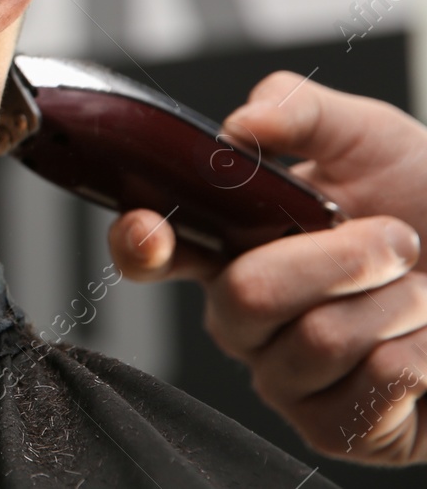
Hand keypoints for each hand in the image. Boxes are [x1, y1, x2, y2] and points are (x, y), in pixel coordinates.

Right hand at [107, 70, 426, 463]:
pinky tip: (423, 341)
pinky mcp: (333, 427)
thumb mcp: (366, 135)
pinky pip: (371, 385)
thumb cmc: (424, 205)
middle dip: (340, 258)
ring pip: (317, 341)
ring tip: (416, 291)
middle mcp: (242, 314)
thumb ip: (297, 109)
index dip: (138, 243)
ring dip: (394, 303)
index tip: (151, 229)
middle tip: (394, 240)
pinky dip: (421, 351)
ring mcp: (282, 376)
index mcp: (230, 245)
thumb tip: (241, 125)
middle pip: (246, 295)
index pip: (151, 251)